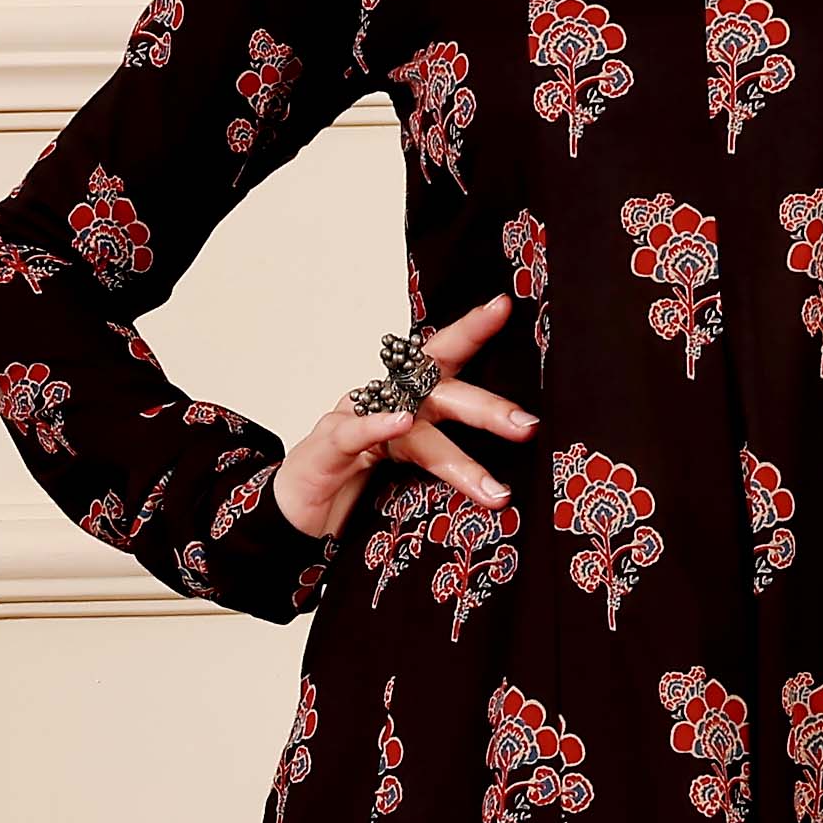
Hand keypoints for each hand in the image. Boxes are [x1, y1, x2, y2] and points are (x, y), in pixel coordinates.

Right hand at [273, 288, 534, 538]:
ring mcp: (355, 421)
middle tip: (527, 425)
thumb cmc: (353, 483)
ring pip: (412, 429)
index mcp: (409, 400)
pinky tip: (401, 423)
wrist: (295, 515)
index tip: (503, 307)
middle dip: (486, 408)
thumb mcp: (408, 467)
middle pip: (440, 392)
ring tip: (491, 487)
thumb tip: (509, 476)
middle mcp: (386, 401)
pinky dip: (378, 425)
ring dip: (456, 459)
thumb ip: (445, 457)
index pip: (444, 358)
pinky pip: (355, 431)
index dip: (471, 331)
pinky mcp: (327, 449)